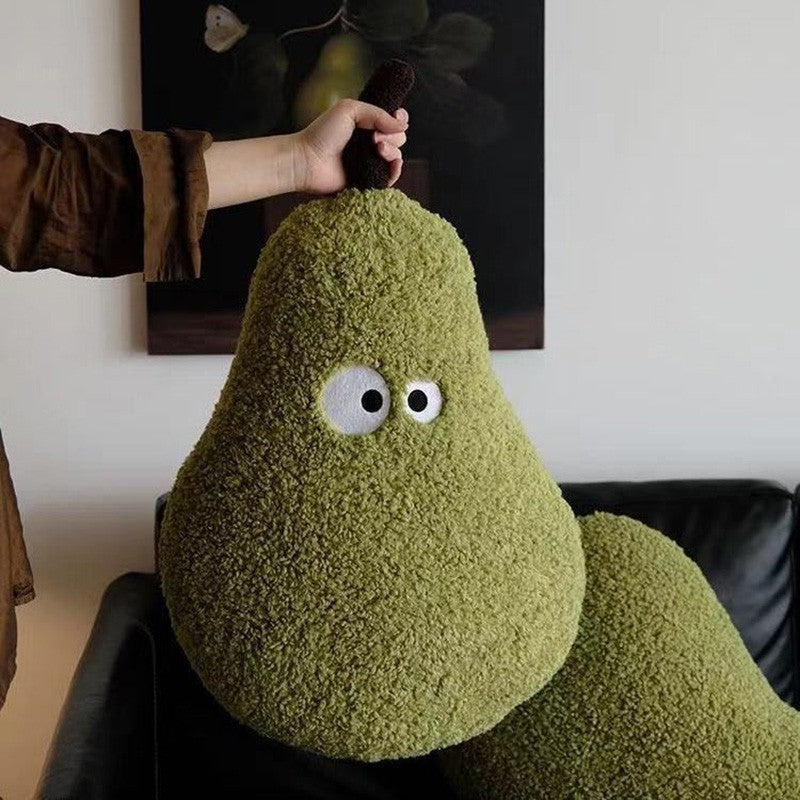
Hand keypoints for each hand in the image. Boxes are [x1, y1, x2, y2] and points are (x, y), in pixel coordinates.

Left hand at [293, 99, 408, 194]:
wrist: (308, 161)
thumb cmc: (323, 133)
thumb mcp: (349, 110)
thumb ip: (377, 113)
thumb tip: (403, 125)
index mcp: (366, 125)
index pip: (393, 120)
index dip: (399, 119)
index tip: (397, 116)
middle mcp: (370, 143)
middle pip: (398, 138)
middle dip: (393, 136)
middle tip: (374, 138)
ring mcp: (370, 163)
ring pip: (397, 157)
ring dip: (393, 151)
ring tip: (377, 149)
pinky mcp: (369, 181)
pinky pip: (391, 177)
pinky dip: (395, 170)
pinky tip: (392, 164)